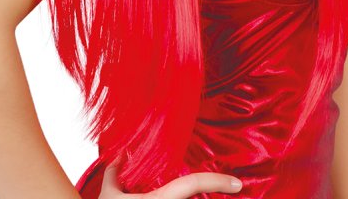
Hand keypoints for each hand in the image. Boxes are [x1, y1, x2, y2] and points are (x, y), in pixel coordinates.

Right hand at [98, 160, 241, 197]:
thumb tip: (119, 152)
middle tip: (227, 189)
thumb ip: (115, 171)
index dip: (217, 181)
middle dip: (210, 193)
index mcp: (160, 198)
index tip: (238, 183)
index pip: (193, 184)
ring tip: (214, 191)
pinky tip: (200, 196)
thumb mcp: (109, 193)